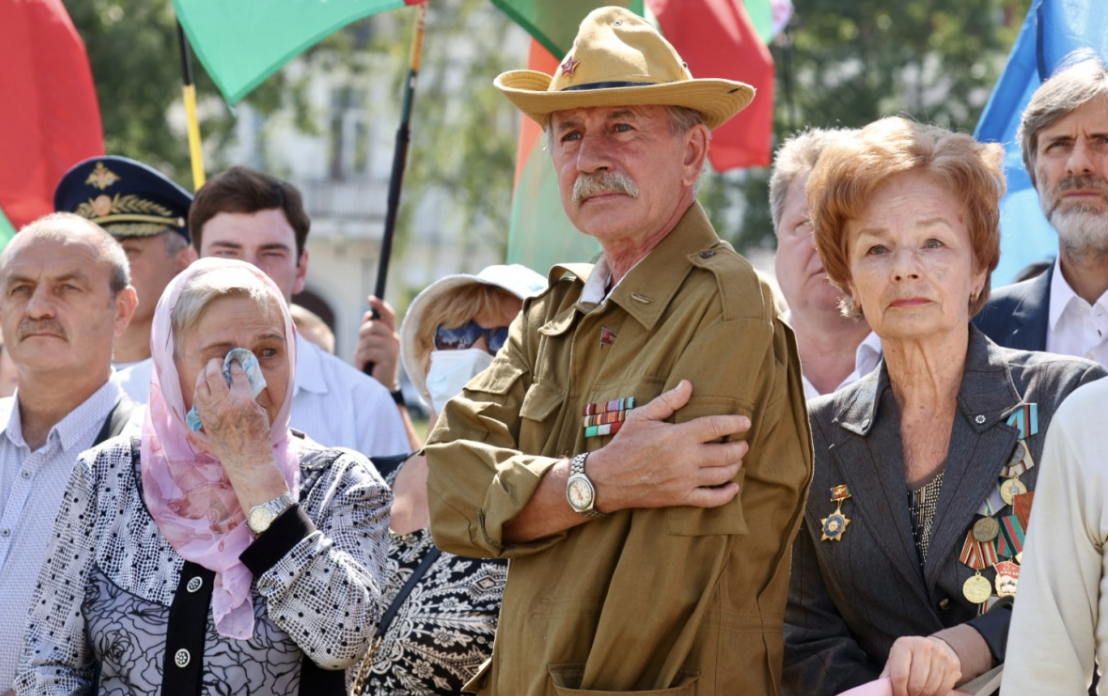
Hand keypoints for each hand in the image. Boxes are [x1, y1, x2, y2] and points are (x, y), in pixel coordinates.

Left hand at [188, 359, 275, 473]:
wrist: (246, 460)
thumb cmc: (258, 437)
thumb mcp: (260, 412)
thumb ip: (250, 395)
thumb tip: (243, 382)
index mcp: (243, 401)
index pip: (236, 374)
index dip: (236, 364)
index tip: (236, 360)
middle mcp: (225, 404)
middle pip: (214, 374)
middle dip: (216, 363)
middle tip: (220, 361)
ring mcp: (212, 412)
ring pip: (201, 384)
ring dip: (205, 374)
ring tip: (210, 370)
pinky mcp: (204, 419)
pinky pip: (198, 398)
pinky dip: (201, 388)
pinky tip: (205, 386)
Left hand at [354, 296, 399, 386]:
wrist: (379, 386)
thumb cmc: (372, 366)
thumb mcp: (368, 346)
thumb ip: (368, 332)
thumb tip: (368, 315)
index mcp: (390, 335)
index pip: (388, 315)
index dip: (380, 305)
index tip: (371, 299)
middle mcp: (394, 339)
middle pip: (373, 325)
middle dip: (362, 335)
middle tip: (362, 348)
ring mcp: (392, 348)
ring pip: (368, 339)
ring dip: (360, 351)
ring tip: (364, 361)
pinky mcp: (388, 357)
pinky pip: (367, 351)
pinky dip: (361, 359)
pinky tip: (366, 366)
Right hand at [586, 380, 749, 511]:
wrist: (608, 479)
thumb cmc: (625, 444)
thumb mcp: (642, 416)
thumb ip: (668, 401)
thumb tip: (688, 385)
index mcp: (678, 435)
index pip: (716, 426)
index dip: (735, 423)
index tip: (745, 422)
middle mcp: (686, 459)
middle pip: (727, 453)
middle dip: (740, 447)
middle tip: (742, 442)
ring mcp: (685, 480)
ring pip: (723, 474)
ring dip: (736, 466)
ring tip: (737, 459)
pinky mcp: (681, 497)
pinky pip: (712, 499)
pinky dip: (727, 494)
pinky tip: (733, 487)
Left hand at [880, 635, 960, 695]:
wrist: (936, 647)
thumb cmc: (910, 657)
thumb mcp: (895, 660)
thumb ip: (888, 675)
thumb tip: (883, 691)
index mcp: (904, 644)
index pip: (900, 676)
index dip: (899, 691)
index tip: (898, 695)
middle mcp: (923, 647)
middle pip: (916, 684)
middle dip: (911, 695)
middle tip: (909, 695)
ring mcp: (940, 656)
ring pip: (930, 688)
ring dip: (922, 695)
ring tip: (918, 693)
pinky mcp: (952, 665)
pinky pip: (943, 689)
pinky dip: (934, 695)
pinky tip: (929, 691)